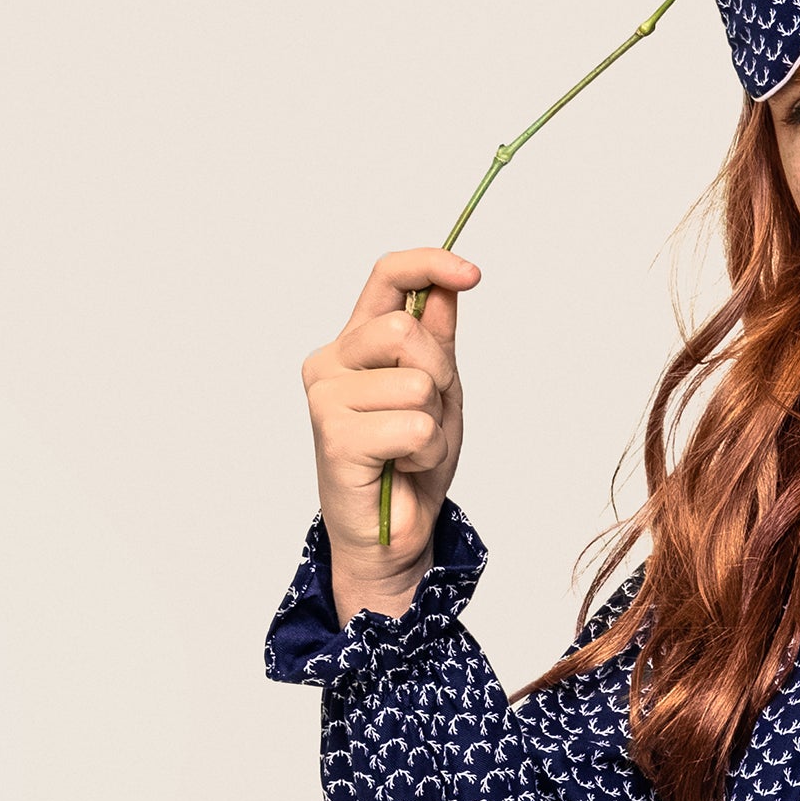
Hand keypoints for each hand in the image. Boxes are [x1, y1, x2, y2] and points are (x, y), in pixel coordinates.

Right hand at [300, 248, 478, 623]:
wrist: (393, 535)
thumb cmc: (410, 465)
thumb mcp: (438, 393)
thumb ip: (437, 340)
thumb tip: (447, 285)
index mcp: (355, 343)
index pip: (386, 277)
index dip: (429, 265)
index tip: (472, 274)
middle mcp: (331, 363)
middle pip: (403, 330)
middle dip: (438, 374)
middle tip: (429, 414)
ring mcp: (326, 398)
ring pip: (415, 383)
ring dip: (434, 424)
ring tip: (412, 449)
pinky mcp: (335, 436)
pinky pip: (412, 426)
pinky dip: (426, 452)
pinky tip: (403, 468)